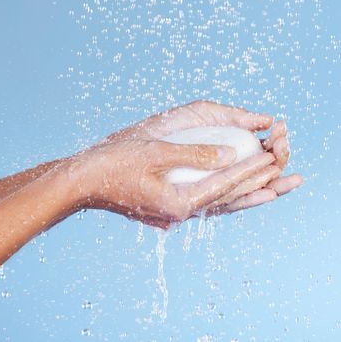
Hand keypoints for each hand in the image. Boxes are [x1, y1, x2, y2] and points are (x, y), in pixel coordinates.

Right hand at [97, 100, 301, 217]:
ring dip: (243, 192)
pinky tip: (232, 188)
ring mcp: (173, 213)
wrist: (85, 182)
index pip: (224, 185)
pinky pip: (203, 201)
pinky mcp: (168, 207)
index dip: (249, 171)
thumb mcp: (156, 153)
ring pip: (217, 203)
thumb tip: (230, 154)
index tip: (272, 159)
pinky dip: (222, 194)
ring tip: (271, 186)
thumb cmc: (115, 165)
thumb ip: (195, 155)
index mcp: (177, 203)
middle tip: (282, 172)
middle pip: (225, 198)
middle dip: (255, 184)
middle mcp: (179, 213)